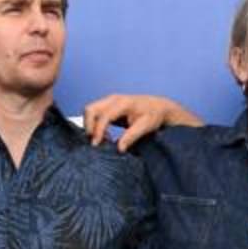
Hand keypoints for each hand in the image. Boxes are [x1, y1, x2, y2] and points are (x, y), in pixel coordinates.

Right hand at [83, 94, 201, 152]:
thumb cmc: (153, 115)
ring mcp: (109, 101)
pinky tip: (106, 135)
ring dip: (91, 126)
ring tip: (103, 139)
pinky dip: (94, 125)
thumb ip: (132, 136)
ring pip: (90, 111)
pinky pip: (94, 114)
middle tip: (96, 142)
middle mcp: (113, 99)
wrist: (158, 107)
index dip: (98, 131)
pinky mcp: (108, 106)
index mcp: (123, 103)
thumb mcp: (146, 126)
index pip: (104, 116)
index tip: (97, 144)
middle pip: (90, 109)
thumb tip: (119, 148)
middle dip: (88, 126)